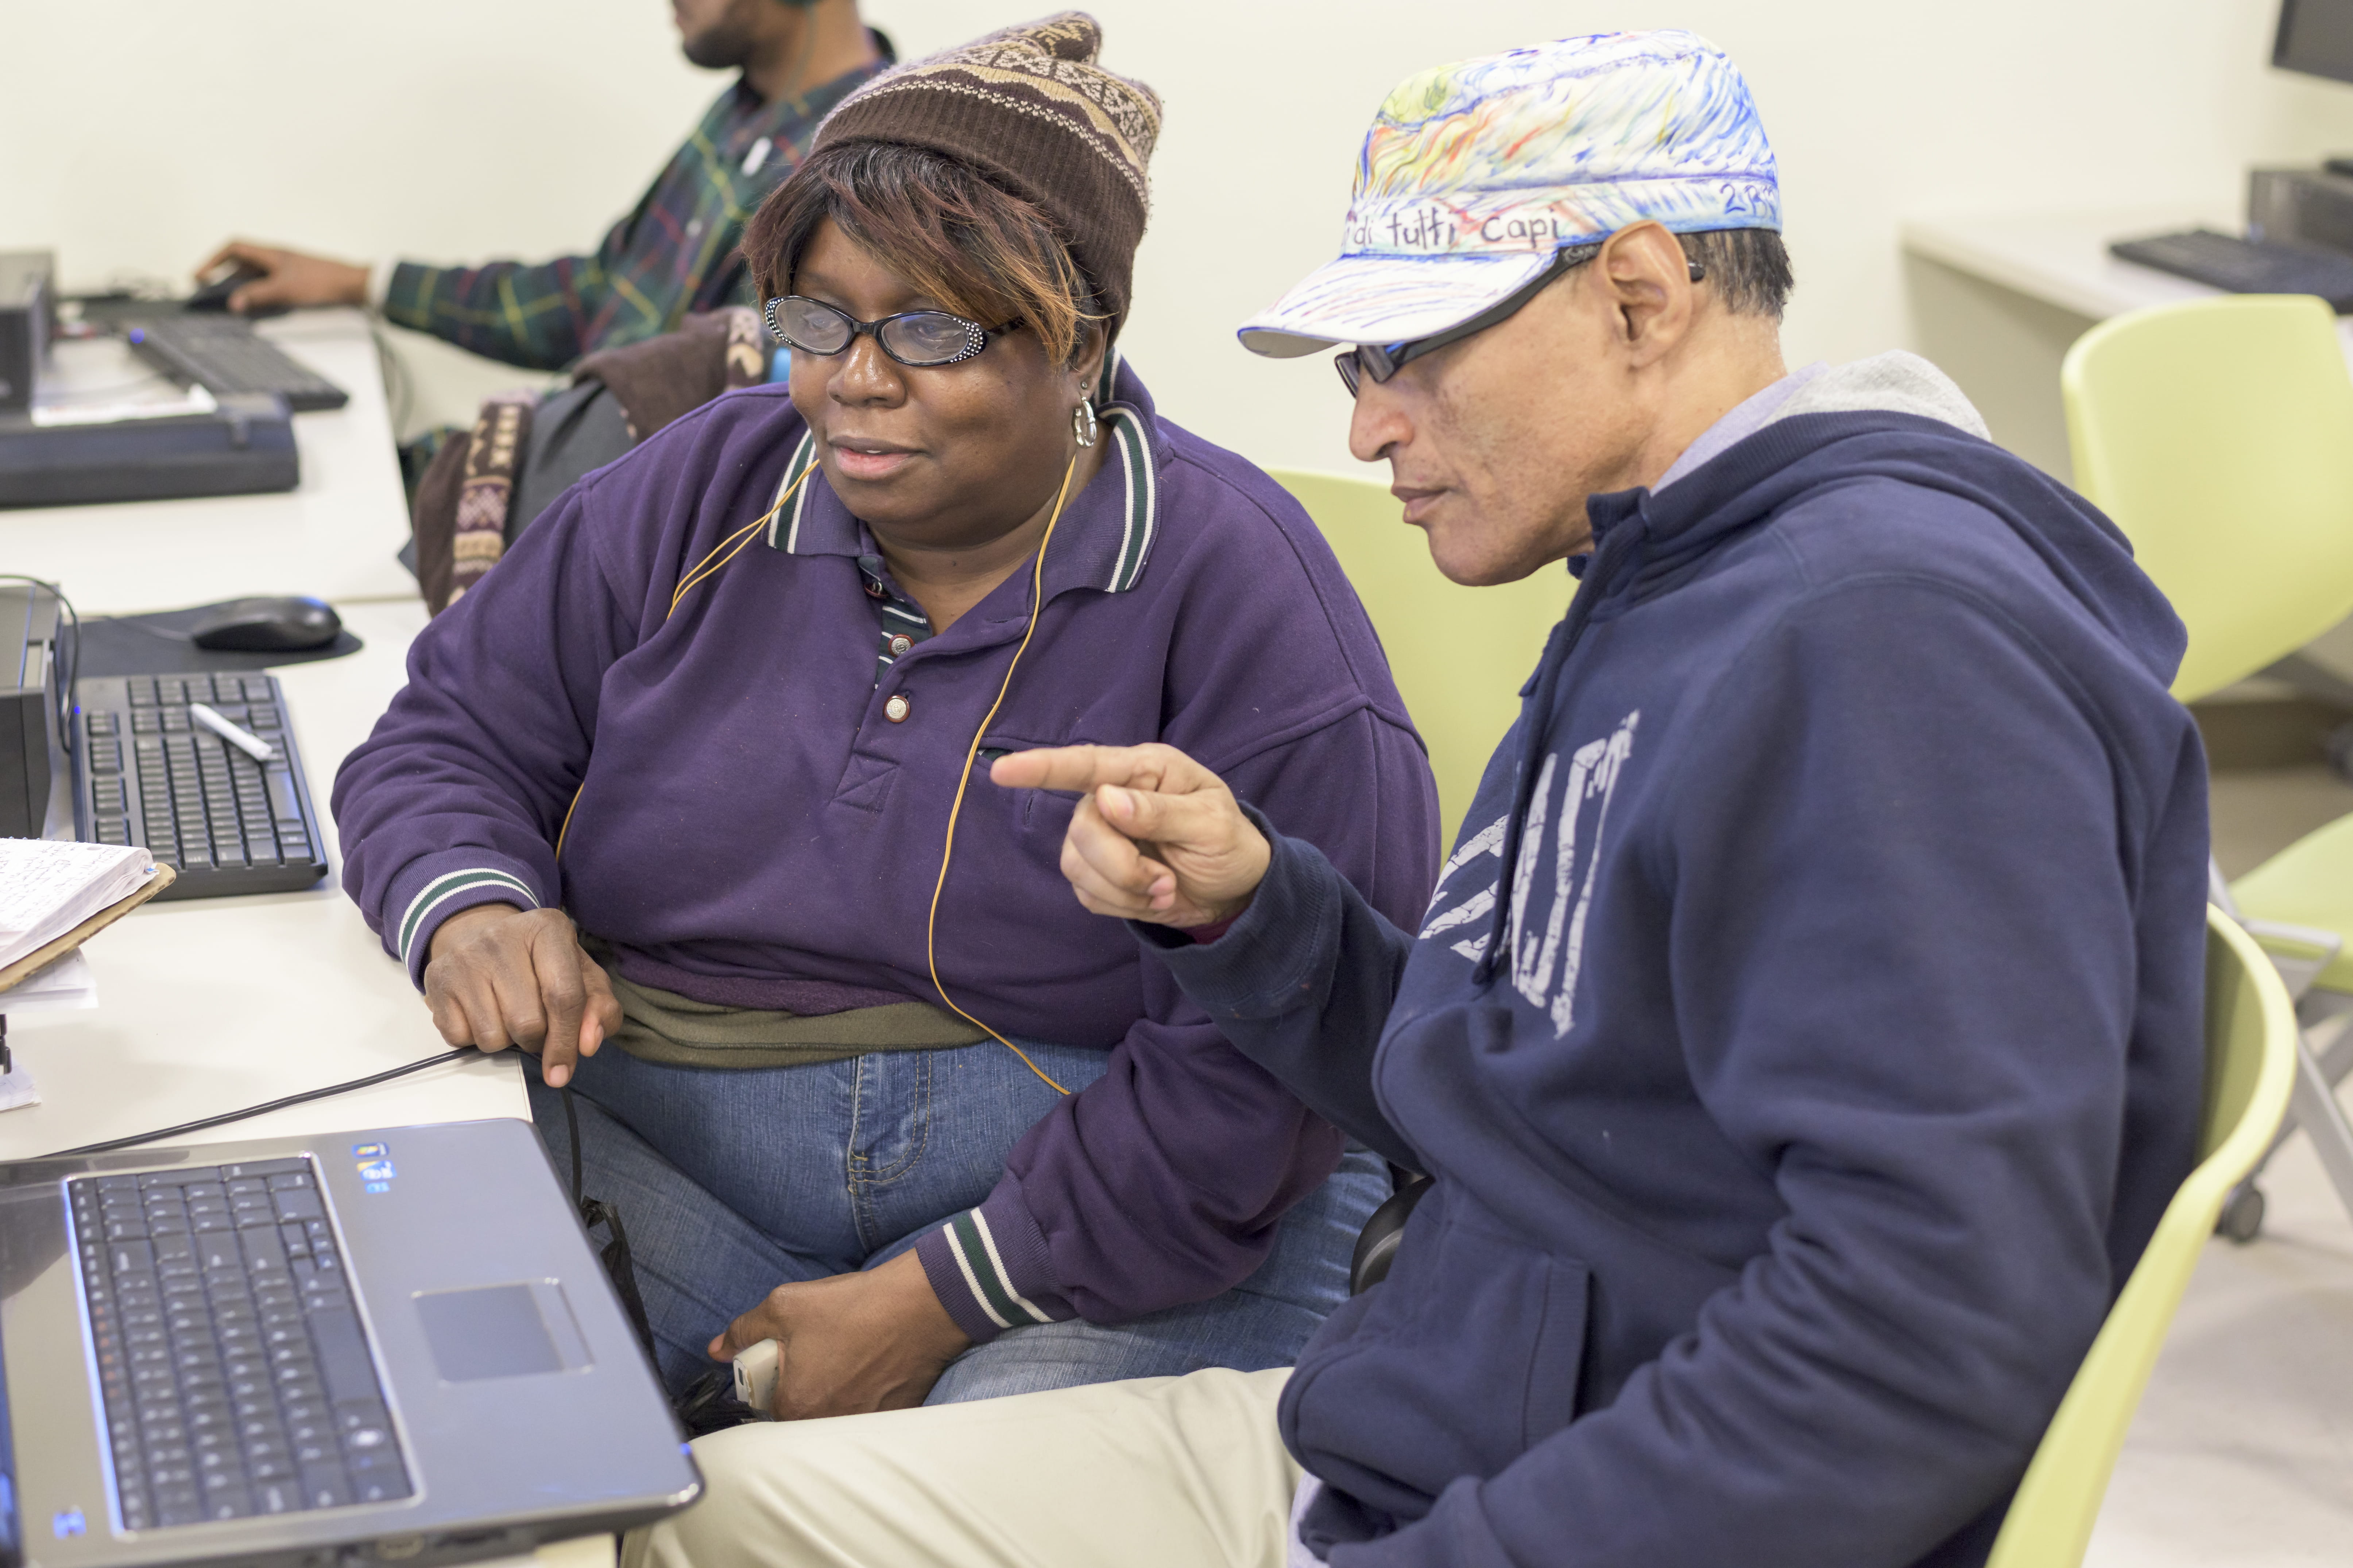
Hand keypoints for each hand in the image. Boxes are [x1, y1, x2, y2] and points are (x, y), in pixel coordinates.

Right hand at [194, 240, 369, 312]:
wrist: (354, 284)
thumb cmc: (322, 281)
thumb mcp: (285, 289)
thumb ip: (258, 295)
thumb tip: (233, 303)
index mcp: (270, 253)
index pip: (234, 248)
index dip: (213, 260)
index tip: (200, 276)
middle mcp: (275, 259)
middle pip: (241, 264)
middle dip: (224, 278)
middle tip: (211, 296)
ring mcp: (285, 270)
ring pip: (255, 276)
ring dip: (242, 288)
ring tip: (231, 305)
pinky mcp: (295, 281)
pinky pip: (268, 285)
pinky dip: (258, 294)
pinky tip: (256, 308)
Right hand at [423, 905, 621, 1087]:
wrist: (481, 937)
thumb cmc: (540, 963)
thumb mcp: (582, 977)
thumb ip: (600, 1009)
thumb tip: (588, 1045)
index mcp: (549, 928)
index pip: (564, 997)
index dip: (566, 1042)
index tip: (563, 1071)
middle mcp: (502, 937)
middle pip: (527, 1023)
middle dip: (535, 1039)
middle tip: (534, 1024)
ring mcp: (465, 957)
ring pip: (492, 1037)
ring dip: (505, 1040)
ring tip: (507, 1013)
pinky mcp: (436, 979)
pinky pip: (460, 1038)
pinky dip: (474, 1038)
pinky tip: (481, 1012)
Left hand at [710, 1250, 971, 1419]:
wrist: (923, 1305)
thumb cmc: (854, 1305)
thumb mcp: (786, 1305)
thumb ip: (744, 1329)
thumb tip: (717, 1348)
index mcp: (794, 1405)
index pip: (765, 1402)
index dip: (773, 1374)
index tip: (790, 1351)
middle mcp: (825, 1426)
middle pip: (799, 1412)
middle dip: (804, 1383)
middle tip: (823, 1349)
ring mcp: (861, 1426)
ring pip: (833, 1412)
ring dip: (835, 1388)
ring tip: (851, 1352)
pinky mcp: (892, 1418)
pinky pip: (865, 1411)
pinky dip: (866, 1391)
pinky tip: (875, 1362)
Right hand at [990, 743, 1268, 927]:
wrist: (1233, 890)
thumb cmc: (1228, 844)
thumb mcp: (1211, 826)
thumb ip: (1161, 812)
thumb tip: (1107, 799)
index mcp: (1144, 771)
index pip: (1086, 765)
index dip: (1042, 768)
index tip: (1003, 771)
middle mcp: (1112, 796)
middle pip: (1082, 829)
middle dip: (1122, 866)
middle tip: (1164, 881)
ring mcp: (1099, 834)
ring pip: (1076, 865)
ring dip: (1124, 888)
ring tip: (1164, 889)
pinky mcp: (1095, 872)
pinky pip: (1086, 892)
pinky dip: (1122, 904)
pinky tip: (1151, 898)